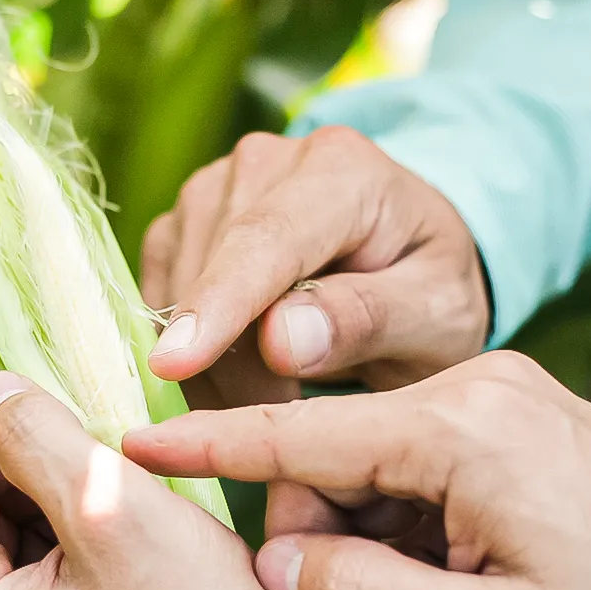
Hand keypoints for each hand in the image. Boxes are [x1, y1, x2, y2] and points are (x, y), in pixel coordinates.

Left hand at [0, 373, 383, 589]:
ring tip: (137, 520)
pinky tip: (136, 556)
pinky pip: (32, 585)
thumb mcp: (115, 509)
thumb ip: (37, 436)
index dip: (16, 429)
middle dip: (43, 472)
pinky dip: (78, 549)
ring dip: (65, 506)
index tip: (88, 420)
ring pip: (6, 542)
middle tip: (121, 474)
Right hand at [124, 352, 590, 589]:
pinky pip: (413, 470)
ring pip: (370, 469)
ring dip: (360, 551)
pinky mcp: (502, 422)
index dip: (205, 440)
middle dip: (315, 546)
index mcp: (461, 426)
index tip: (130, 439)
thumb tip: (277, 555)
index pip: (298, 427)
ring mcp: (490, 400)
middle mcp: (472, 389)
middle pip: (333, 458)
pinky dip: (400, 535)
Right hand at [141, 126, 489, 408]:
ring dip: (209, 365)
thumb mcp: (435, 315)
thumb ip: (368, 319)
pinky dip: (187, 353)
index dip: (219, 304)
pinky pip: (155, 298)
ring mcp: (211, 188)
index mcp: (341, 167)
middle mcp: (263, 160)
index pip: (265, 239)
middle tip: (278, 428)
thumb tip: (278, 341)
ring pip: (175, 290)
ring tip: (272, 399)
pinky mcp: (178, 225)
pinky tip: (236, 378)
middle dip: (232, 364)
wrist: (404, 263)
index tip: (175, 364)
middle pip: (216, 271)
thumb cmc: (427, 290)